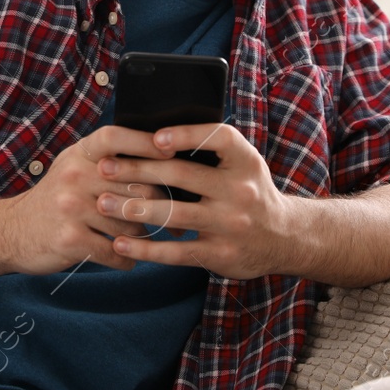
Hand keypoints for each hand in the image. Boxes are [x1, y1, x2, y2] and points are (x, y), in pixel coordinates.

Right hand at [0, 126, 171, 274]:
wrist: (10, 232)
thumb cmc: (54, 199)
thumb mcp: (71, 167)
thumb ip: (106, 159)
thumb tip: (159, 158)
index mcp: (77, 155)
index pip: (115, 137)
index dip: (145, 142)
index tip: (173, 151)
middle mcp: (73, 177)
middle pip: (137, 186)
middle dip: (160, 206)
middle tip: (175, 220)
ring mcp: (71, 208)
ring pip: (131, 223)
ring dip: (142, 237)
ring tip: (145, 242)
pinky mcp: (70, 239)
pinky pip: (116, 251)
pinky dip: (126, 259)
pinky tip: (128, 259)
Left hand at [91, 121, 300, 279]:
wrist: (285, 237)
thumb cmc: (249, 191)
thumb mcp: (242, 164)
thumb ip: (210, 150)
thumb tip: (153, 135)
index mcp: (245, 160)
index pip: (217, 138)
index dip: (185, 135)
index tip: (153, 137)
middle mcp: (240, 190)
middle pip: (182, 175)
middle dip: (138, 170)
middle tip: (104, 168)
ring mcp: (231, 224)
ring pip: (174, 214)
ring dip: (133, 209)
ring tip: (104, 203)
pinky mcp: (220, 254)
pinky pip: (176, 252)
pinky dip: (146, 248)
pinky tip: (121, 243)